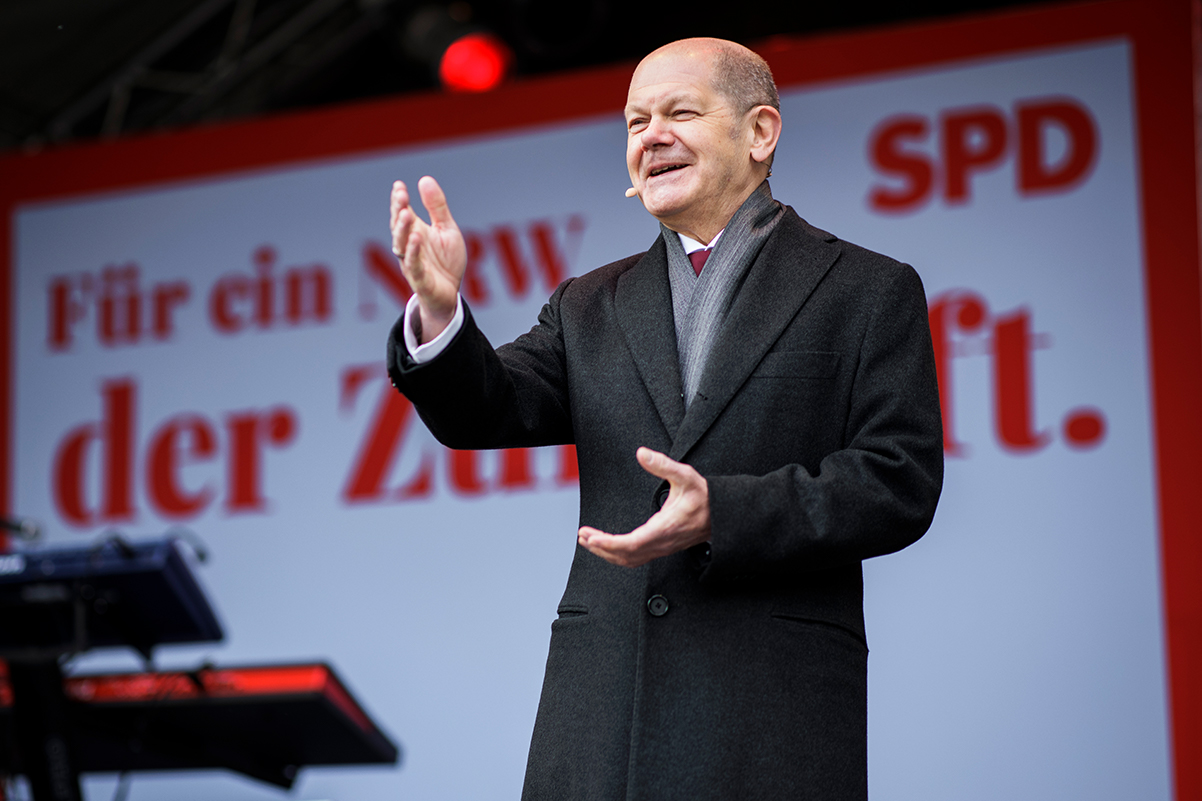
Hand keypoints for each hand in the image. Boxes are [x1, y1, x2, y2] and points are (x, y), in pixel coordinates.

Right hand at [389, 176, 466, 341]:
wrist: (451, 293)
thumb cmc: (446, 261)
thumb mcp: (446, 229)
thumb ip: (437, 207)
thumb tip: (425, 179)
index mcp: (414, 232)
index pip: (402, 213)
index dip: (399, 200)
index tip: (399, 185)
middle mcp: (409, 247)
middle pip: (398, 227)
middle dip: (398, 210)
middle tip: (401, 195)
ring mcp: (412, 263)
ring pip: (401, 245)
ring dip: (403, 229)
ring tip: (407, 213)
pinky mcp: (420, 280)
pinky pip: (414, 265)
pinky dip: (414, 252)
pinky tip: (416, 238)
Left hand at [577, 447, 710, 567]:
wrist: (723, 514)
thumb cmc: (705, 496)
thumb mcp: (685, 475)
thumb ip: (663, 465)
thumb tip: (642, 454)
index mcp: (665, 528)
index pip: (631, 543)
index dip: (609, 543)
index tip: (592, 537)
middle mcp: (662, 542)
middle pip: (626, 555)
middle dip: (601, 547)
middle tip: (583, 535)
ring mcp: (662, 548)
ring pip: (630, 560)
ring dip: (607, 553)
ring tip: (589, 541)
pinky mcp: (662, 548)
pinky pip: (637, 558)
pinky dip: (618, 555)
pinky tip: (609, 546)